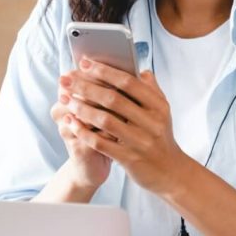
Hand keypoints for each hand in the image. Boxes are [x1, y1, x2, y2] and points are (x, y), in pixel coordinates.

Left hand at [61, 57, 190, 195]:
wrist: (170, 172)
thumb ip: (151, 90)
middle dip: (85, 87)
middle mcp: (151, 122)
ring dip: (82, 108)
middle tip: (65, 79)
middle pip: (113, 99)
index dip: (105, 71)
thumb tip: (139, 69)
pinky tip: (71, 123)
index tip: (84, 62)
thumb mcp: (162, 112)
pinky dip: (84, 131)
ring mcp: (140, 141)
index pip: (128, 82)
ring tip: (65, 99)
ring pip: (105, 120)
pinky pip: (101, 143)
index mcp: (158, 106)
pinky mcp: (130, 159)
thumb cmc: (161, 137)